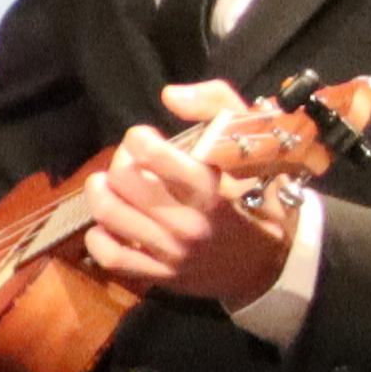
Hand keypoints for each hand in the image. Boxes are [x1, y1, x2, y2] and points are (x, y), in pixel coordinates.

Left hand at [76, 78, 289, 302]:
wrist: (272, 263)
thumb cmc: (259, 197)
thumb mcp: (252, 145)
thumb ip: (217, 106)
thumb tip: (170, 95)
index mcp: (209, 190)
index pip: (153, 156)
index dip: (139, 138)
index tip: (145, 138)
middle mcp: (187, 222)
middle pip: (124, 180)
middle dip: (119, 160)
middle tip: (129, 160)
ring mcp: (171, 253)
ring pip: (110, 215)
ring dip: (100, 192)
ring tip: (108, 185)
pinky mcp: (160, 276)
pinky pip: (111, 257)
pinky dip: (98, 237)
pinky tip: (108, 224)